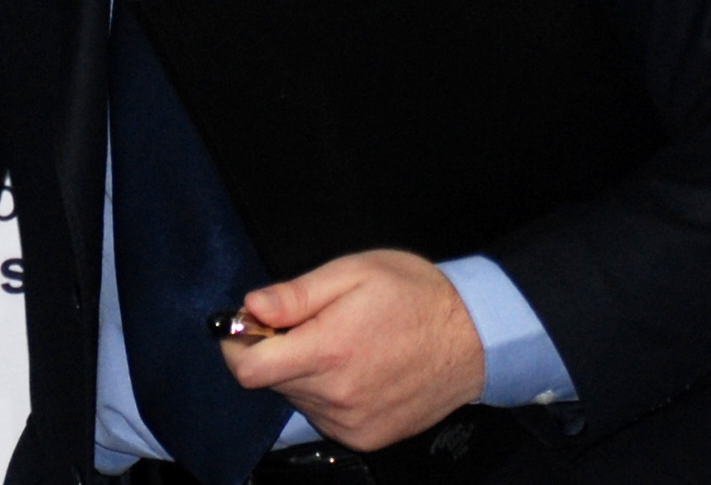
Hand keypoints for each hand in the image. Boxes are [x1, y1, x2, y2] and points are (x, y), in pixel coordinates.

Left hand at [216, 250, 484, 451]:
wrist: (474, 339)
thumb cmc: (414, 295)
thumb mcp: (354, 273)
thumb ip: (297, 295)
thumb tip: (251, 307)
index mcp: (328, 351)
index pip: (248, 370)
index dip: (236, 345)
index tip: (246, 323)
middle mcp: (336, 396)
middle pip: (272, 382)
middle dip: (274, 351)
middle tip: (305, 322)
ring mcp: (352, 423)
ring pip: (298, 398)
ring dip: (301, 372)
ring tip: (338, 342)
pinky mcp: (367, 437)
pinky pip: (324, 416)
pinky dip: (326, 392)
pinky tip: (354, 367)